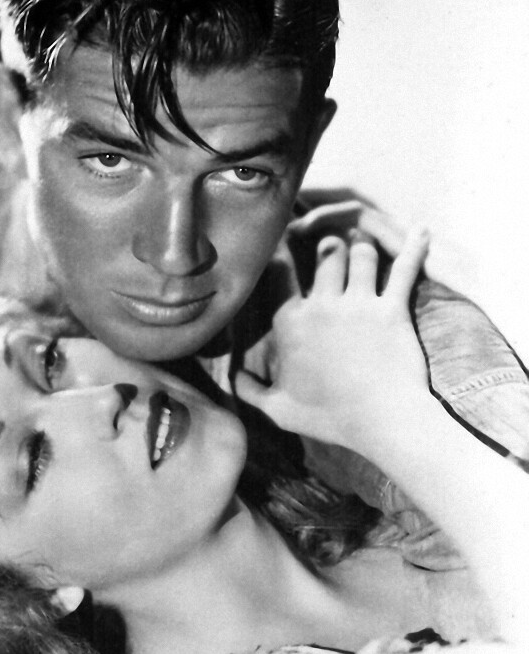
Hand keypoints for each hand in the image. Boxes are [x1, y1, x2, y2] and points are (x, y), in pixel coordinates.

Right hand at [236, 228, 429, 453]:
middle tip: (332, 237)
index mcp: (291, 322)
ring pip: (361, 254)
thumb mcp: (277, 409)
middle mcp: (323, 305)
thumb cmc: (328, 417)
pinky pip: (404, 269)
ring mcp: (360, 304)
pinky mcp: (393, 310)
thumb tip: (232, 377)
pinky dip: (413, 247)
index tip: (284, 235)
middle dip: (329, 240)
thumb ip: (249, 390)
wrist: (380, 422)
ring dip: (362, 242)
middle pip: (326, 253)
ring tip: (363, 236)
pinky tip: (421, 231)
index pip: (281, 272)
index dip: (281, 248)